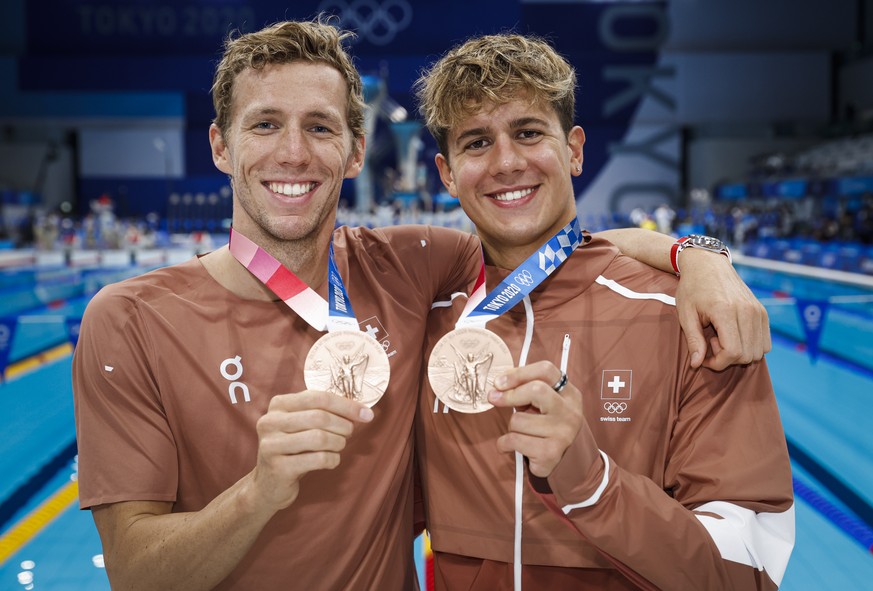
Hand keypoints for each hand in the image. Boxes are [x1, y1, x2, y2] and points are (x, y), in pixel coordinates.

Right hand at [251, 391, 373, 511]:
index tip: (366, 414)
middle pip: (319, 417)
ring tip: (339, 446)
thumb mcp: (301, 425)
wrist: (268, 485)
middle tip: (349, 433)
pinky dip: (332, 460)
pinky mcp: (278, 468)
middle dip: (343, 425)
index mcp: (278, 405)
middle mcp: (270, 422)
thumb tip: (361, 410)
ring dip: (338, 443)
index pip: (317, 397)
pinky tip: (331, 461)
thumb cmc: (293, 450)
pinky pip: (318, 459)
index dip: (346, 405)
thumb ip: (322, 412)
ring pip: (319, 438)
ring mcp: (271, 445)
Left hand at [488, 361, 583, 477]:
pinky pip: (514, 440)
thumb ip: (523, 389)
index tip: (499, 382)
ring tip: (519, 432)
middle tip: (494, 398)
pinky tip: (510, 446)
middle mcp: (571, 412)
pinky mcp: (550, 453)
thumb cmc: (541, 426)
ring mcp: (563, 433)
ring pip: (519, 419)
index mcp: (570, 394)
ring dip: (510, 426)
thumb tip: (498, 386)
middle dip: (510, 395)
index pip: (546, 370)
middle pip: (536, 390)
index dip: (519, 373)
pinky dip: (503, 443)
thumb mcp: (539, 403)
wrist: (553, 462)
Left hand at [677, 249, 770, 369]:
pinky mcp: (762, 311)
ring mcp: (758, 311)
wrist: (707, 264)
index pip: (733, 352)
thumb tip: (696, 365)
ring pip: (758, 351)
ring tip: (721, 338)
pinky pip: (765, 343)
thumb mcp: (685, 314)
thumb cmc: (692, 288)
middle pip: (747, 355)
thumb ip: (693, 341)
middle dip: (727, 359)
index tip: (704, 357)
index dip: (719, 362)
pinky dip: (750, 346)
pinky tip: (733, 335)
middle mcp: (747, 311)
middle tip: (711, 344)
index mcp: (726, 311)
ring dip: (740, 353)